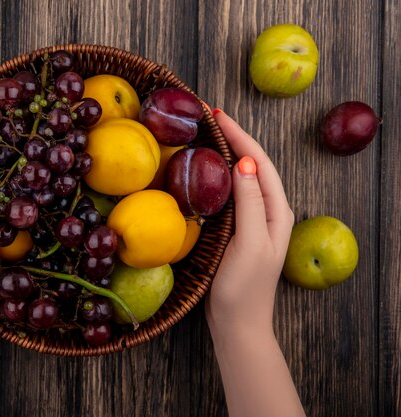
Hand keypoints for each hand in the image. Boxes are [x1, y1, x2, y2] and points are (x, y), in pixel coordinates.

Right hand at [205, 109, 294, 333]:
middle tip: (207, 117)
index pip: (260, 162)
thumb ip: (250, 203)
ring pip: (242, 177)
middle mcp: (269, 211)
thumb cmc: (243, 288)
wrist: (237, 324)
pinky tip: (204, 171)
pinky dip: (218, 176)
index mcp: (277, 211)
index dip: (240, 136)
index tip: (216, 114)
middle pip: (253, 164)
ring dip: (226, 153)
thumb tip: (245, 163)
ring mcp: (254, 220)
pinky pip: (230, 193)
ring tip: (205, 134)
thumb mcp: (249, 243)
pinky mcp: (238, 229)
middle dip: (233, 138)